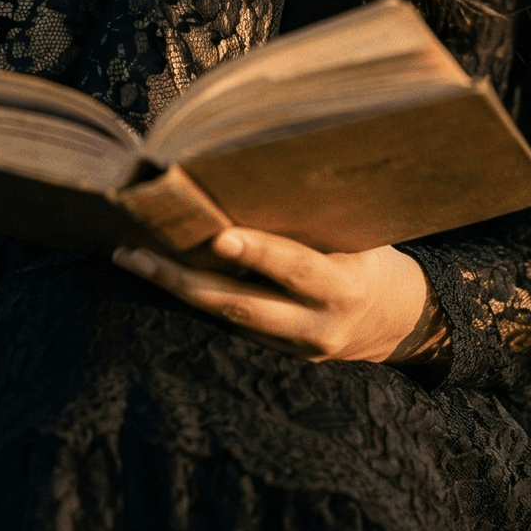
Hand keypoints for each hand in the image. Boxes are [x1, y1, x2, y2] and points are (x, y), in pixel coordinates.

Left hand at [112, 227, 437, 364]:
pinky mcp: (280, 356)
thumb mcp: (359, 236)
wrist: (399, 323)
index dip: (258, 252)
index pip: (295, 267)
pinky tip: (161, 274)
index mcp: (344, 286)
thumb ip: (316, 220)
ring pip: (227, 320)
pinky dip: (195, 299)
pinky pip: (232, 326)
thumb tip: (259, 175)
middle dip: (184, 279)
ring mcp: (296, 347)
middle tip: (138, 251)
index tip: (218, 236)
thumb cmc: (373, 257)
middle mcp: (317, 325)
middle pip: (241, 305)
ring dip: (175, 288)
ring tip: (131, 257)